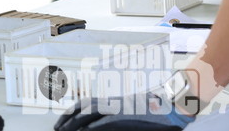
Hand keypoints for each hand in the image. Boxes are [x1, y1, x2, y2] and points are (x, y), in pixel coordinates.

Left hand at [54, 92, 195, 130]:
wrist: (172, 104)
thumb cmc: (155, 110)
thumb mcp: (132, 112)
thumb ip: (117, 116)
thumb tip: (106, 122)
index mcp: (112, 101)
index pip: (85, 103)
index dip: (70, 111)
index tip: (61, 121)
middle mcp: (111, 102)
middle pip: (81, 108)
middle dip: (66, 118)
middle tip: (56, 129)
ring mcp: (117, 108)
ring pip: (87, 114)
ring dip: (73, 123)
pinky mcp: (124, 116)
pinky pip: (103, 122)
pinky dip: (91, 127)